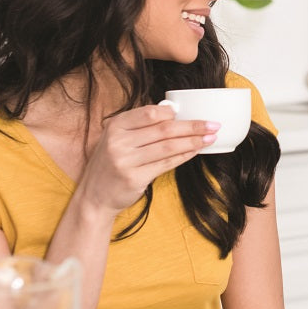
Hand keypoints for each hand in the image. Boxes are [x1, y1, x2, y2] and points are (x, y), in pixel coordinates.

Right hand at [73, 104, 217, 214]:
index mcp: (116, 126)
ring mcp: (126, 161)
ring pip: (169, 146)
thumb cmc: (111, 164)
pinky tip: (196, 151)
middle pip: (164, 129)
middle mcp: (119, 141)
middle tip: (213, 124)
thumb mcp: (117, 139)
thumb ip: (140, 126)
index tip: (193, 112)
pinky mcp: (134, 178)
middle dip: (193, 126)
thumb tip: (173, 112)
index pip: (150, 113)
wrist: (94, 196)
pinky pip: (166, 164)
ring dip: (194, 141)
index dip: (174, 113)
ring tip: (211, 138)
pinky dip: (184, 156)